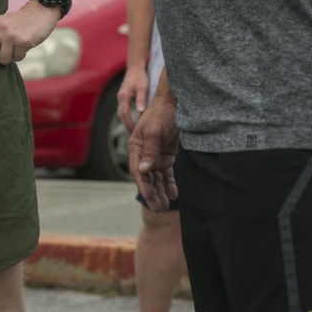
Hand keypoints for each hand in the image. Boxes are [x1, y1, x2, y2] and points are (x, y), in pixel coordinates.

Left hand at [0, 0, 59, 81]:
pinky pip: (17, 58)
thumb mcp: (4, 21)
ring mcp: (12, 36)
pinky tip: (24, 45)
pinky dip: (20, 55)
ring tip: (16, 46)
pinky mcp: (23, 42)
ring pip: (4, 59)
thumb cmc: (21, 20)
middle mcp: (0, 29)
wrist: (41, 11)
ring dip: (10, 57)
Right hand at [117, 65, 149, 133]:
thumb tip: (141, 112)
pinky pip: (124, 111)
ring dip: (126, 123)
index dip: (129, 124)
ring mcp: (121, 99)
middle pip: (121, 116)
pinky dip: (127, 118)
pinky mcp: (123, 99)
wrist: (134, 68)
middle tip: (132, 137)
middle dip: (126, 126)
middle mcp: (120, 99)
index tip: (134, 133)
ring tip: (133, 133)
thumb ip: (141, 99)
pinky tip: (133, 124)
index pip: (125, 114)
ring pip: (122, 114)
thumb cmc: (140, 77)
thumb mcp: (142, 87)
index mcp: (124, 96)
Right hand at [129, 93, 179, 211]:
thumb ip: (150, 152)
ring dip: (161, 191)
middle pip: (147, 177)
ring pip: (157, 177)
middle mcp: (144, 153)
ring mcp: (155, 154)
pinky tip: (174, 193)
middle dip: (153, 194)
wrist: (176, 103)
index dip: (144, 186)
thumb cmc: (162, 114)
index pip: (138, 171)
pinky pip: (166, 172)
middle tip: (159, 209)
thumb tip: (143, 170)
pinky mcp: (167, 154)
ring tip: (166, 206)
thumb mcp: (155, 132)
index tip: (150, 198)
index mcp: (136, 147)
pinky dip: (169, 182)